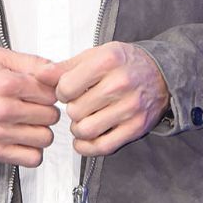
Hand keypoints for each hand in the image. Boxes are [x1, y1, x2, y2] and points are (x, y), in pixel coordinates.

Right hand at [0, 47, 59, 166]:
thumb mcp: (0, 59)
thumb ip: (32, 62)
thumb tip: (56, 70)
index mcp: (8, 84)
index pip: (51, 93)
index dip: (49, 92)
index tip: (41, 92)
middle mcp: (5, 109)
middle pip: (51, 116)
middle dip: (46, 110)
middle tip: (34, 107)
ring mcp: (0, 133)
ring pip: (45, 138)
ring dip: (41, 131)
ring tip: (30, 123)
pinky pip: (32, 158)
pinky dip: (33, 151)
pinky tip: (25, 139)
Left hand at [39, 42, 168, 155]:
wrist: (162, 74)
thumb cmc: (125, 63)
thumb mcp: (96, 55)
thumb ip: (65, 66)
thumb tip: (40, 76)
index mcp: (108, 61)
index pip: (66, 87)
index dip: (61, 91)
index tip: (68, 91)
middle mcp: (120, 84)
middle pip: (75, 110)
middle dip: (71, 109)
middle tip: (78, 104)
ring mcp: (130, 108)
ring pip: (86, 130)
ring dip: (77, 128)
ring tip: (82, 119)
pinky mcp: (136, 128)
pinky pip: (103, 146)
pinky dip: (86, 147)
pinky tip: (83, 139)